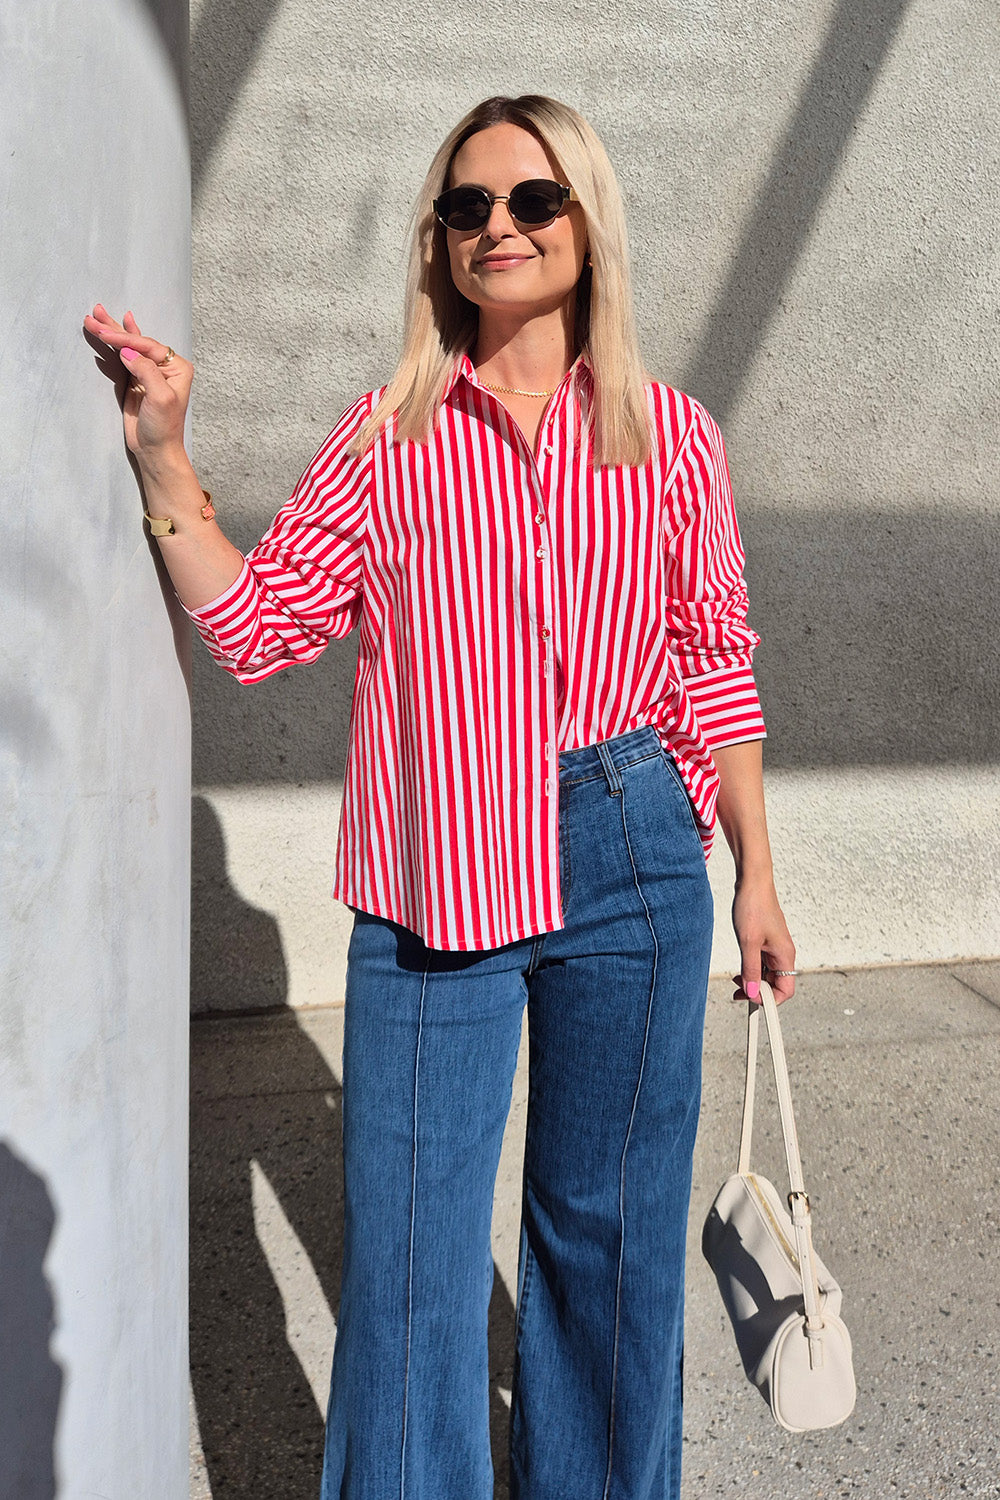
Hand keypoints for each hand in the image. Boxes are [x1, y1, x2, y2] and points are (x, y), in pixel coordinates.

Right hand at [82, 304, 192, 459]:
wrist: (155, 449)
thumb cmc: (163, 427)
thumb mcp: (159, 398)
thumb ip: (146, 372)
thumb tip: (128, 352)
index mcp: (177, 368)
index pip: (148, 346)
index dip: (126, 339)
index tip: (106, 335)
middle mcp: (165, 367)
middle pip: (137, 341)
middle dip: (115, 328)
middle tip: (95, 313)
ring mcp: (150, 372)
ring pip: (129, 347)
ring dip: (112, 331)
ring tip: (95, 315)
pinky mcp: (136, 380)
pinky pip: (124, 356)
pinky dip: (117, 343)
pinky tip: (118, 326)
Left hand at [730, 874, 796, 1005]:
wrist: (752, 882)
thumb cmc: (753, 907)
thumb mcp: (748, 942)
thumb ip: (751, 969)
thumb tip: (752, 992)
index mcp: (785, 955)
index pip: (785, 991)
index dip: (768, 1000)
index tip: (750, 999)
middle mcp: (783, 953)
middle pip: (776, 984)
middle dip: (758, 991)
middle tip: (737, 991)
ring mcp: (775, 947)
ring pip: (767, 974)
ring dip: (753, 980)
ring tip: (735, 980)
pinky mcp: (767, 941)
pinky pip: (762, 962)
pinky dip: (751, 968)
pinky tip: (739, 967)